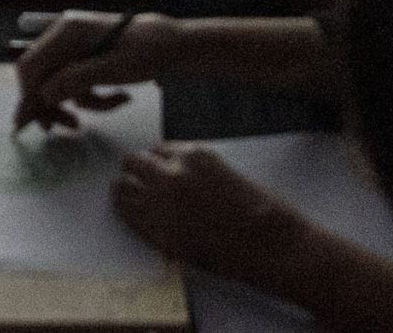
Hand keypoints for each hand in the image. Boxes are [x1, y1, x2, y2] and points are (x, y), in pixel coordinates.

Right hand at [12, 10, 182, 129]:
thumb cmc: (146, 51)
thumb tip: (44, 94)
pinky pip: (74, 83)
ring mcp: (73, 46)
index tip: (26, 126)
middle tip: (71, 127)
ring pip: (57, 83)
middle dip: (52, 104)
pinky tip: (117, 98)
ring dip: (79, 102)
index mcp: (67, 31)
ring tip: (110, 106)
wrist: (171, 44)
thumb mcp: (114, 69)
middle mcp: (63, 35)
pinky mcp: (84, 57)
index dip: (26, 96)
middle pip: (39, 76)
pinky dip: (91, 97)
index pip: (31, 66)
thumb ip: (77, 79)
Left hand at [113, 144, 305, 269]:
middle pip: (133, 162)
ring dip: (126, 190)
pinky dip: (125, 213)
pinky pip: (128, 216)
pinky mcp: (160, 232)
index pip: (156, 150)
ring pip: (123, 187)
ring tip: (125, 196)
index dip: (155, 163)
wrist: (269, 242)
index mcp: (193, 154)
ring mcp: (163, 203)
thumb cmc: (258, 210)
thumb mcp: (223, 173)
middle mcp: (172, 173)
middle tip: (136, 181)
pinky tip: (126, 213)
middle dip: (135, 171)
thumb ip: (194, 171)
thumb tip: (173, 177)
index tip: (154, 170)